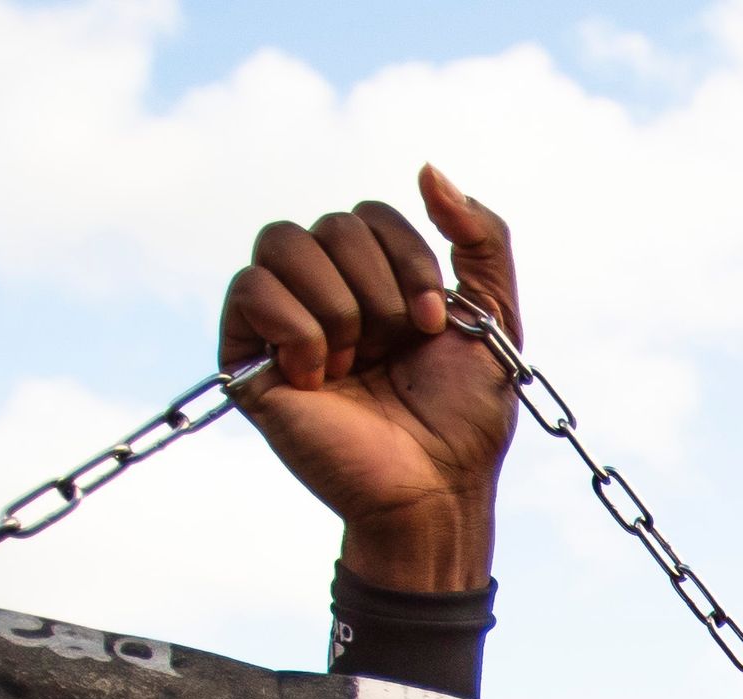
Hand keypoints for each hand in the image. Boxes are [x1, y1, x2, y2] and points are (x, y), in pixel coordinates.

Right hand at [222, 165, 519, 589]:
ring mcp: (283, 323)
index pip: (370, 213)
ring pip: (283, 240)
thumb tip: (426, 168)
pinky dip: (297, 326)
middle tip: (395, 349)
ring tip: (356, 362)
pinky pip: (249, 287)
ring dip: (339, 305)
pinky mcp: (247, 357)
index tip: (432, 324)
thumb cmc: (464, 417)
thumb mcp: (495, 315)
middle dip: (378, 287)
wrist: (433, 487)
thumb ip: (482, 237)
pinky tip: (317, 376)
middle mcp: (325, 293)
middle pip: (330, 223)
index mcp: (376, 281)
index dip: (407, 258)